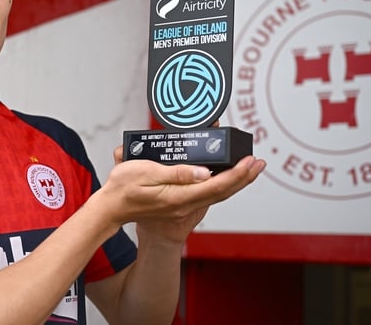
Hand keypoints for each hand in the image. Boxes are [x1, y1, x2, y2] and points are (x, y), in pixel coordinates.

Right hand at [95, 147, 264, 241]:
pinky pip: (207, 194)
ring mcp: (183, 206)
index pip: (216, 185)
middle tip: (258, 162)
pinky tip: (225, 176)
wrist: (112, 210)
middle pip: (222, 191)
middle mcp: (184, 204)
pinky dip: (222, 184)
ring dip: (236, 181)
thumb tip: (202, 172)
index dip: (237, 174)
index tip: (250, 161)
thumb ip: (175, 173)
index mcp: (178, 197)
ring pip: (217, 194)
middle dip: (244, 176)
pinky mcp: (180, 204)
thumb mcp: (144, 174)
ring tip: (249, 167)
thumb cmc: (122, 190)